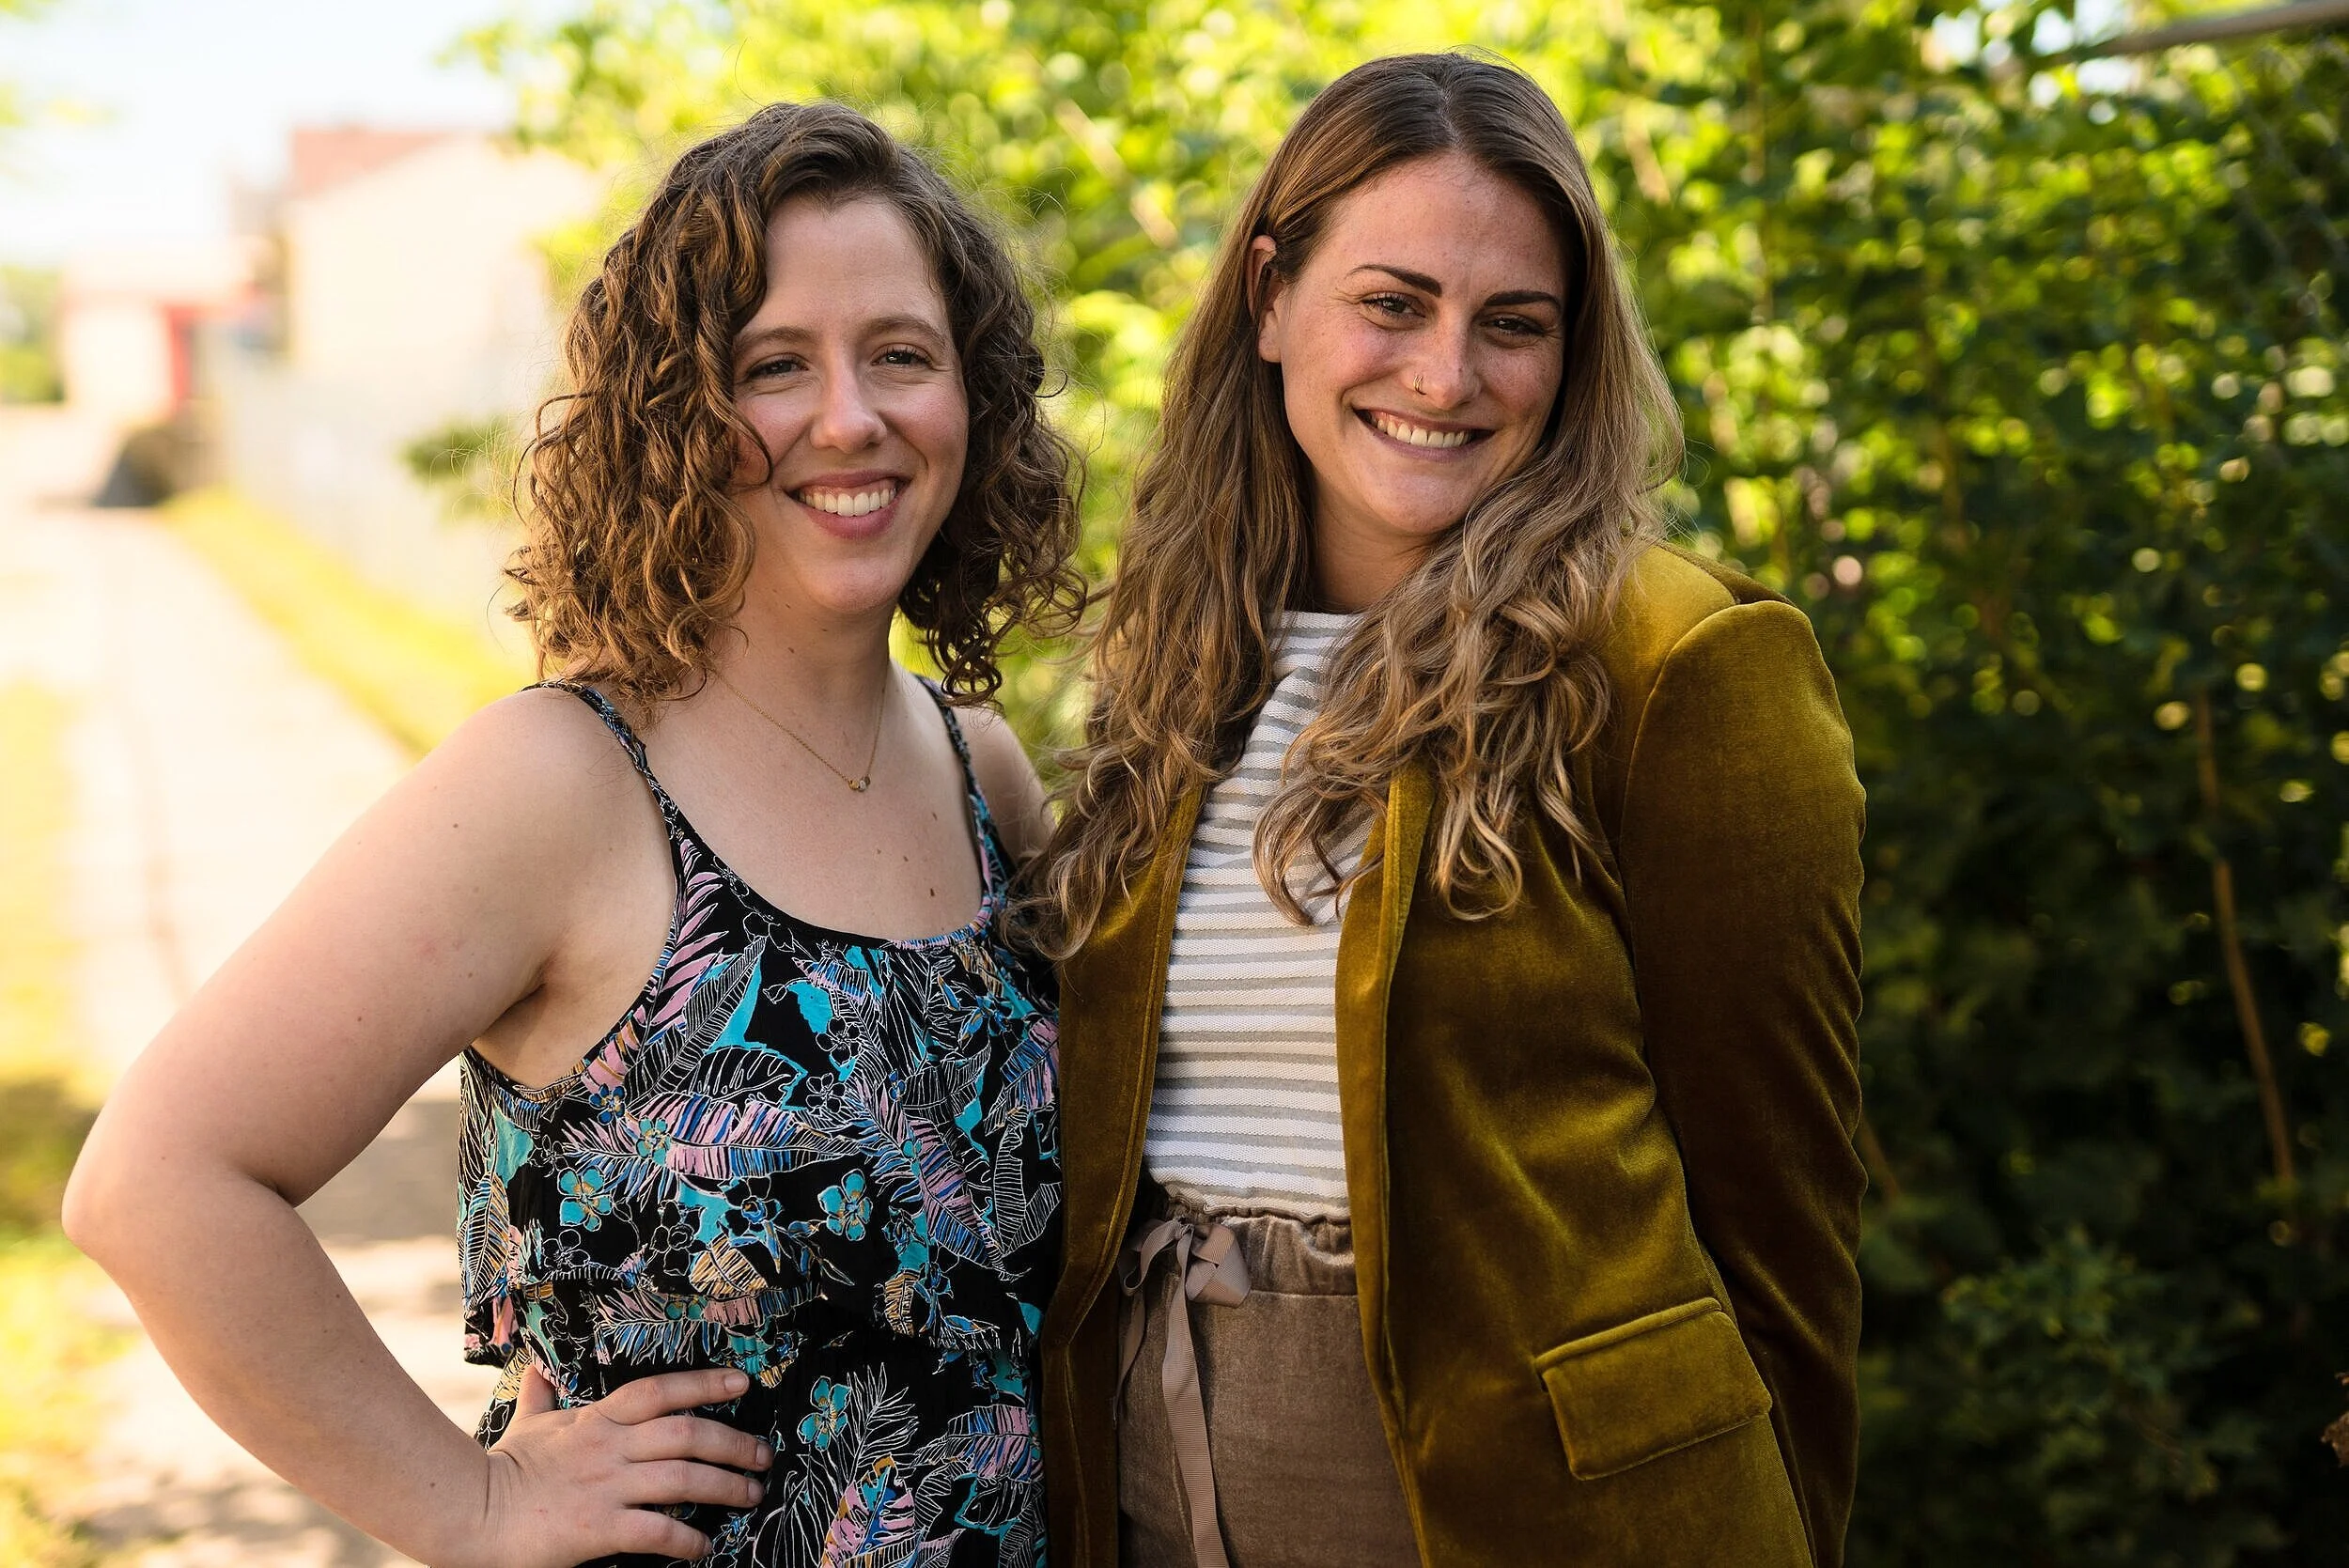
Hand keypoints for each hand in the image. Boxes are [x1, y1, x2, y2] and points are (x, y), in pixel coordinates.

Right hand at [468, 1365, 771, 1566]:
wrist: (470, 1514)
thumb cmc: (502, 1471)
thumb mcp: (527, 1424)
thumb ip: (541, 1396)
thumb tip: (538, 1369)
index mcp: (597, 1419)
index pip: (661, 1390)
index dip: (705, 1383)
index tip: (742, 1382)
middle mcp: (609, 1447)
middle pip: (688, 1434)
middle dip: (734, 1443)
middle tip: (762, 1455)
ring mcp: (607, 1486)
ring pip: (684, 1479)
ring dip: (726, 1486)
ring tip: (751, 1494)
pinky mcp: (599, 1528)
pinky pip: (658, 1531)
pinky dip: (687, 1539)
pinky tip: (704, 1546)